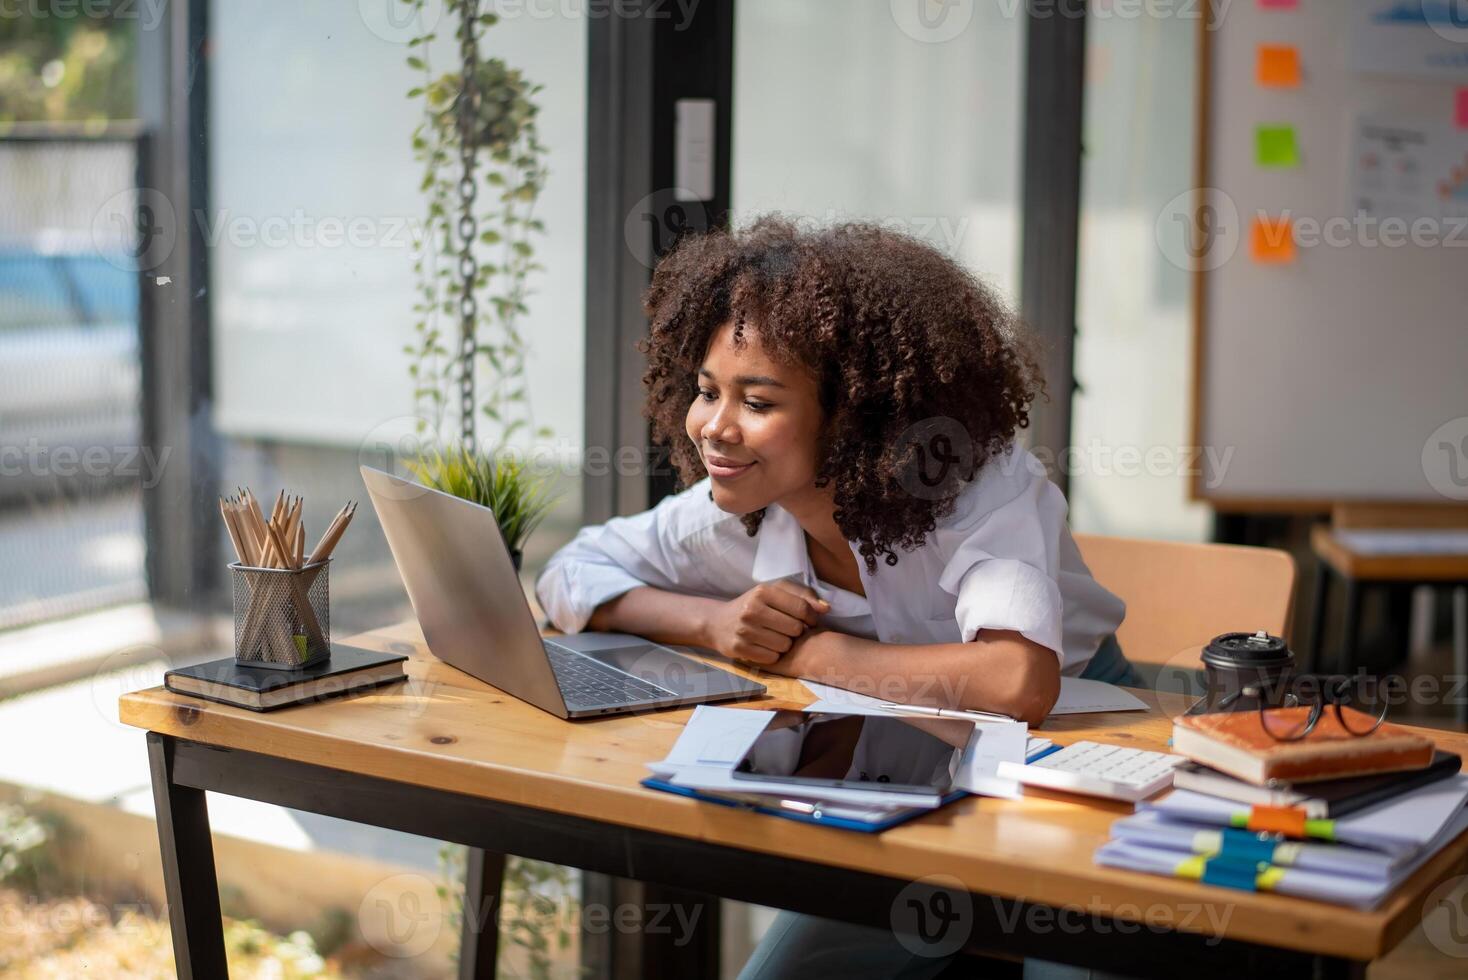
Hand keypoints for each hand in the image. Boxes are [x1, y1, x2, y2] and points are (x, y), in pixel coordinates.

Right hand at [702, 581, 829, 665]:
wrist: (718, 623)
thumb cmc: (754, 605)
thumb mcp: (775, 592)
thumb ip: (802, 596)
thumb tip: (825, 609)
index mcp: (762, 591)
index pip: (801, 608)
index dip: (811, 617)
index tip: (809, 621)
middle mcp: (751, 609)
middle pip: (795, 629)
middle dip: (797, 631)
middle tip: (788, 629)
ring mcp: (744, 630)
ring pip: (785, 646)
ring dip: (785, 645)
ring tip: (776, 637)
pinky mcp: (739, 649)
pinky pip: (772, 658)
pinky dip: (773, 655)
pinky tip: (766, 647)